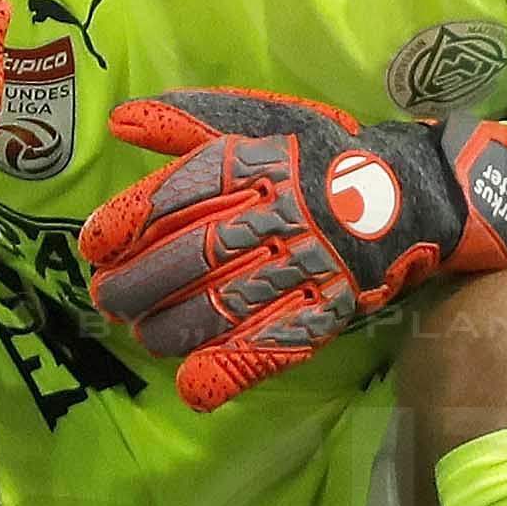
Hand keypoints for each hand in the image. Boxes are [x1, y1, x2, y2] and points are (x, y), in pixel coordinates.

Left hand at [77, 89, 506, 411]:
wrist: (411, 192)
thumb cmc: (322, 156)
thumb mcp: (262, 120)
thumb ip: (189, 120)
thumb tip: (119, 120)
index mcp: (256, 162)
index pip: (180, 192)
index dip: (129, 221)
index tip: (96, 245)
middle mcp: (277, 213)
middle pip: (192, 255)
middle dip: (137, 284)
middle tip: (106, 301)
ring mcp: (304, 265)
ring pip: (225, 305)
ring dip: (171, 328)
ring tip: (143, 336)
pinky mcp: (327, 309)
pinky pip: (275, 343)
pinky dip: (233, 368)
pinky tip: (196, 385)